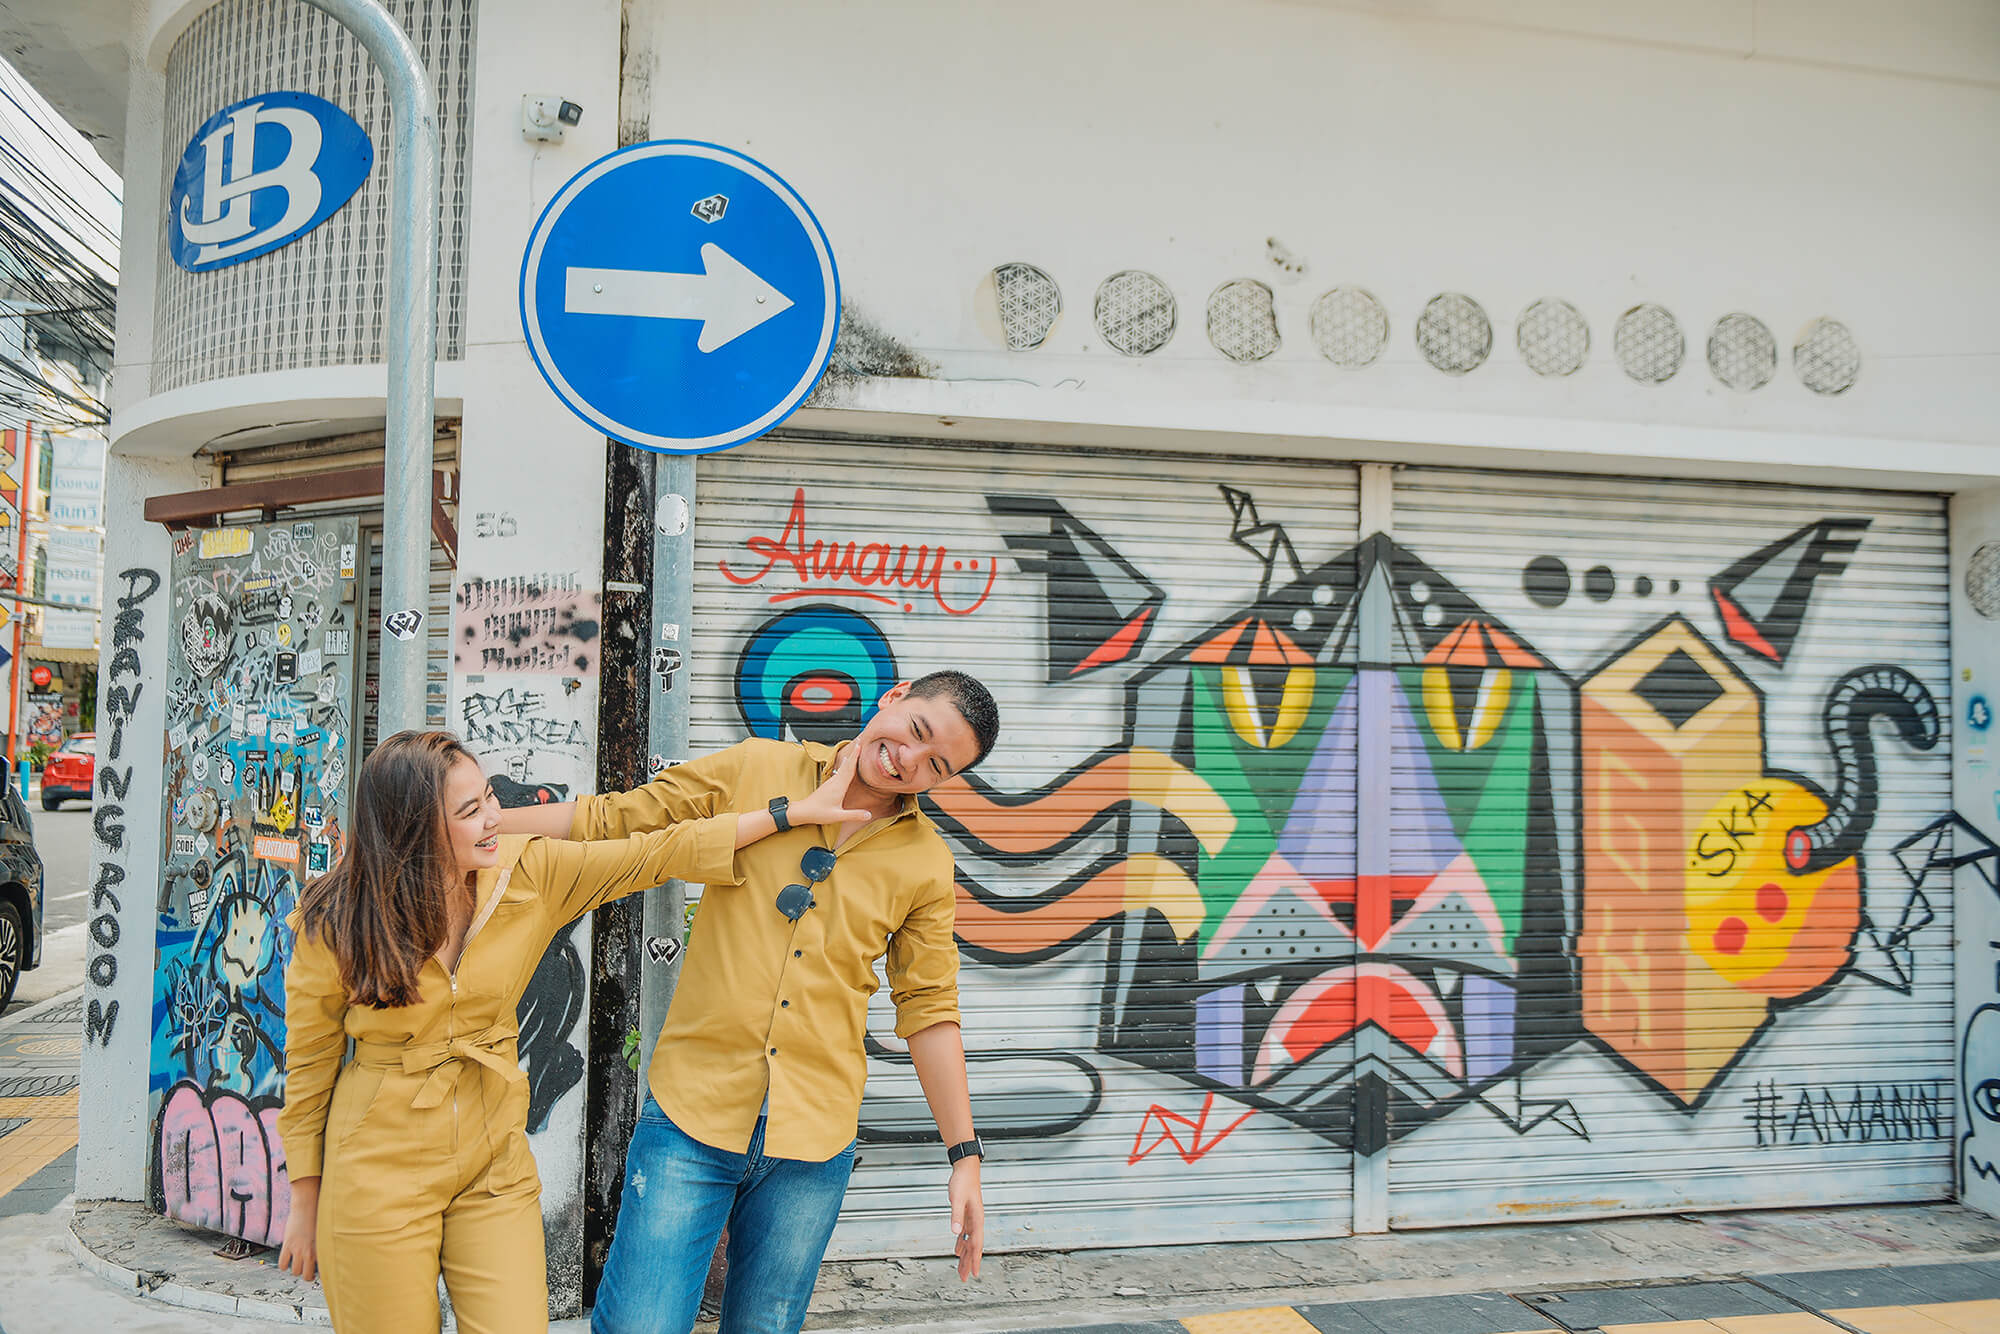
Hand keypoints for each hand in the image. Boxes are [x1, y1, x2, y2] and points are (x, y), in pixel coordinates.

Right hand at [278, 1178, 318, 1281]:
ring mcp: (297, 1249)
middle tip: (308, 1272)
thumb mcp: (326, 1233)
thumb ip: (326, 1245)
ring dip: (296, 1270)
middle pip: (307, 1275)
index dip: (322, 1276)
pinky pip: (282, 1264)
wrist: (307, 1206)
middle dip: (307, 1275)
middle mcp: (309, 1252)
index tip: (323, 1277)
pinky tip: (288, 1261)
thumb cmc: (319, 1217)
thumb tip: (329, 1254)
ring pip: (295, 1271)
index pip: (323, 1270)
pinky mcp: (287, 1245)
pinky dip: (284, 1265)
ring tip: (298, 1265)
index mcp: (321, 1250)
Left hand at [788, 744, 875, 828]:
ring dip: (850, 758)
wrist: (803, 811)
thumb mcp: (838, 816)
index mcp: (839, 787)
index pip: (849, 769)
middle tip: (860, 742)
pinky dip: (845, 766)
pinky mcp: (828, 785)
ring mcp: (831, 782)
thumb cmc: (819, 813)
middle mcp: (835, 782)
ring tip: (855, 751)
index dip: (855, 757)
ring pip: (843, 767)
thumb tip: (869, 815)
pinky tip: (845, 765)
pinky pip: (839, 772)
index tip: (860, 746)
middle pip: (847, 765)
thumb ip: (854, 815)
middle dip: (854, 754)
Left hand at [949, 1158, 982, 1280]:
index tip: (974, 1273)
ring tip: (961, 1269)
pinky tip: (957, 1250)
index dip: (975, 1259)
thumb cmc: (963, 1182)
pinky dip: (961, 1244)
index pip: (976, 1244)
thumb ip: (956, 1216)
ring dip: (965, 1256)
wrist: (966, 1168)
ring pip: (969, 1242)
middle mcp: (976, 1221)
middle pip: (973, 1246)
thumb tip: (956, 1233)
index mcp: (977, 1219)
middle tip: (964, 1278)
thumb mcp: (957, 1199)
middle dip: (969, 1263)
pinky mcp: (966, 1215)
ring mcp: (971, 1219)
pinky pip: (964, 1234)